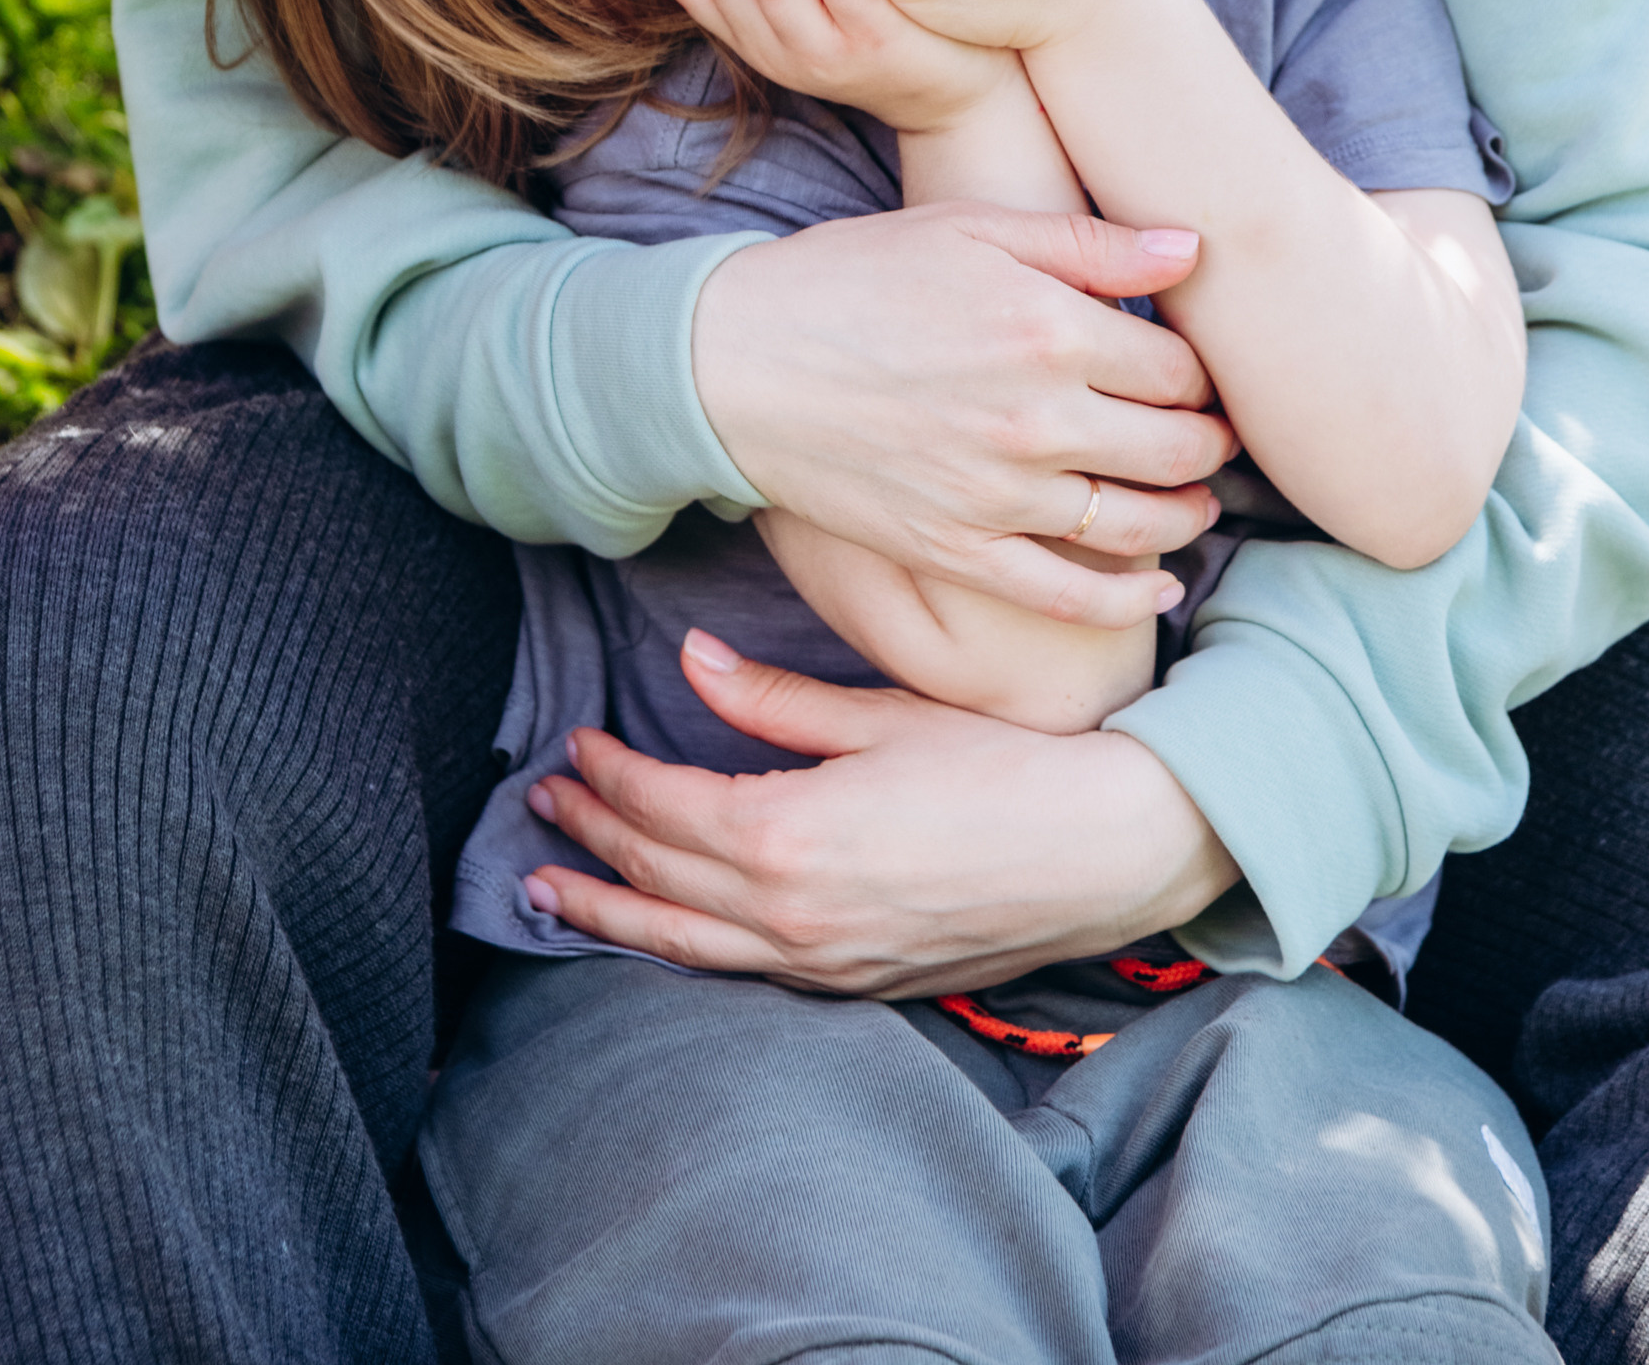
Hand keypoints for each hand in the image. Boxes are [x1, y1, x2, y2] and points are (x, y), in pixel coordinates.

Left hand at [521, 631, 1239, 993]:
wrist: (1109, 850)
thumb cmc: (1007, 766)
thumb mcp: (883, 715)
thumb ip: (774, 699)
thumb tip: (688, 662)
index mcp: (790, 837)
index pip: (663, 807)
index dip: (610, 775)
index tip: (575, 744)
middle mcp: (793, 915)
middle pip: (659, 877)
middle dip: (590, 841)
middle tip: (539, 810)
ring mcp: (825, 964)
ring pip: (685, 946)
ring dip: (610, 916)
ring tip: (550, 896)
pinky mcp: (858, 987)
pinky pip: (743, 977)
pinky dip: (684, 953)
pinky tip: (662, 936)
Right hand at [692, 205, 1235, 622]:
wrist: (733, 362)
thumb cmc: (850, 277)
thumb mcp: (968, 227)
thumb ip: (1088, 242)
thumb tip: (1193, 250)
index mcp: (1050, 328)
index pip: (1180, 367)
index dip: (1201, 373)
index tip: (1197, 375)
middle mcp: (1038, 418)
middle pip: (1176, 447)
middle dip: (1209, 443)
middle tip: (1214, 436)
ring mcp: (999, 494)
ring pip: (1140, 524)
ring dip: (1187, 516)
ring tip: (1195, 501)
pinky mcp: (958, 550)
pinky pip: (1069, 596)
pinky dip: (1128, 599)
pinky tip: (1157, 586)